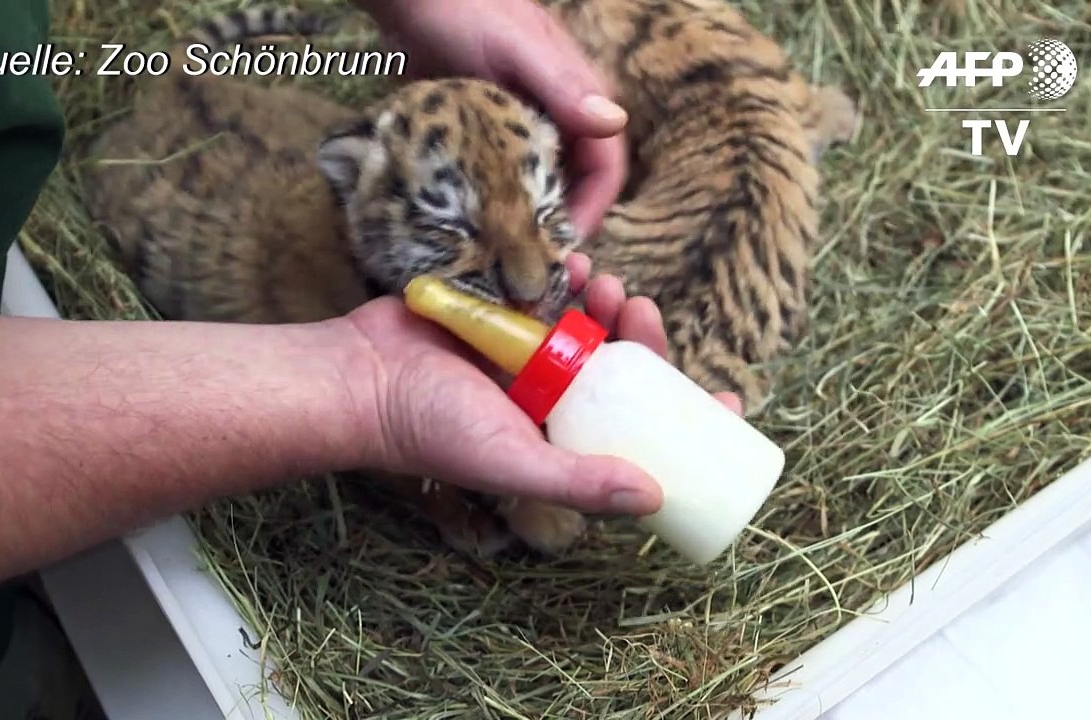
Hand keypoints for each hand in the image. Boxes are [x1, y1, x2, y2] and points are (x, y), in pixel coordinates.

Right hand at [342, 254, 742, 516]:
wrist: (361, 373)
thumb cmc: (429, 428)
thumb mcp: (511, 462)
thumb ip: (577, 481)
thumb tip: (657, 497)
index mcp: (563, 439)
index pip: (641, 432)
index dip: (687, 415)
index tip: (729, 396)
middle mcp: (553, 399)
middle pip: (624, 371)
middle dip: (646, 342)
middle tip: (643, 311)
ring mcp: (529, 354)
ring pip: (593, 327)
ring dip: (609, 304)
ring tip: (606, 285)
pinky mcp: (504, 313)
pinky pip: (553, 292)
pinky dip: (571, 276)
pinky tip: (578, 263)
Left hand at [359, 0, 627, 238]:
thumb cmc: (464, 9)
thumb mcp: (513, 47)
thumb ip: (560, 84)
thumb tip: (613, 124)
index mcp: (579, 95)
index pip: (606, 168)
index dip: (591, 212)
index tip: (560, 250)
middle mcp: (558, 113)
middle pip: (576, 184)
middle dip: (558, 225)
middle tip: (524, 264)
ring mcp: (522, 123)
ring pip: (539, 184)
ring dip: (526, 218)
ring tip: (498, 254)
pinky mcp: (489, 130)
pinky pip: (503, 175)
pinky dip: (496, 201)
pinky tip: (472, 225)